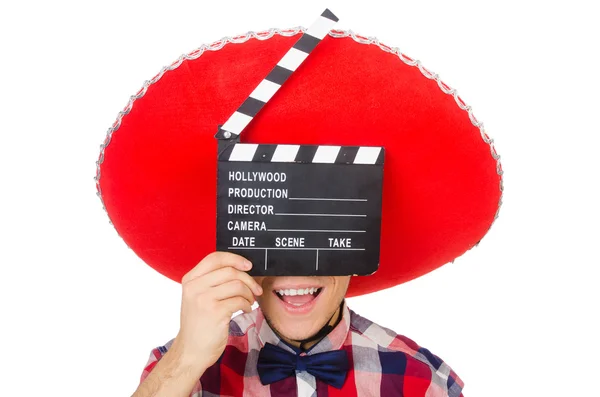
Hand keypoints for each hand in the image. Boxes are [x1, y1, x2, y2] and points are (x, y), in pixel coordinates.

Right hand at [170, 252, 262, 372]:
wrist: (191, 351)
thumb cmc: (199, 323)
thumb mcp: (198, 297)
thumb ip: (212, 281)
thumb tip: (241, 268)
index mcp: (190, 280)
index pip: (214, 258)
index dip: (235, 259)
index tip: (248, 265)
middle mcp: (194, 287)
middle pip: (230, 271)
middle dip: (248, 279)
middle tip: (255, 290)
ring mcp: (204, 299)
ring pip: (237, 285)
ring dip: (249, 294)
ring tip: (248, 302)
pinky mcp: (215, 312)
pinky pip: (239, 300)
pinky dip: (247, 304)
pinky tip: (244, 309)